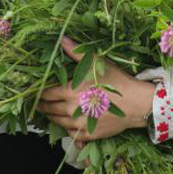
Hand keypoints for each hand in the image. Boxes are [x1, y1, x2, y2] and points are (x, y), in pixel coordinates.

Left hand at [38, 37, 153, 142]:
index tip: (37, 91)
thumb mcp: (96, 62)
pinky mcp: (87, 134)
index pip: (46, 93)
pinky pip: (70, 133)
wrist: (135, 103)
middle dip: (43, 105)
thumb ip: (76, 52)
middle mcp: (71, 109)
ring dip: (52, 116)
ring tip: (51, 111)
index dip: (40, 92)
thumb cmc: (116, 80)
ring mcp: (79, 124)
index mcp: (70, 91)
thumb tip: (61, 39)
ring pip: (57, 121)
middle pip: (49, 109)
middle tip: (40, 102)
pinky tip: (68, 122)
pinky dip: (67, 128)